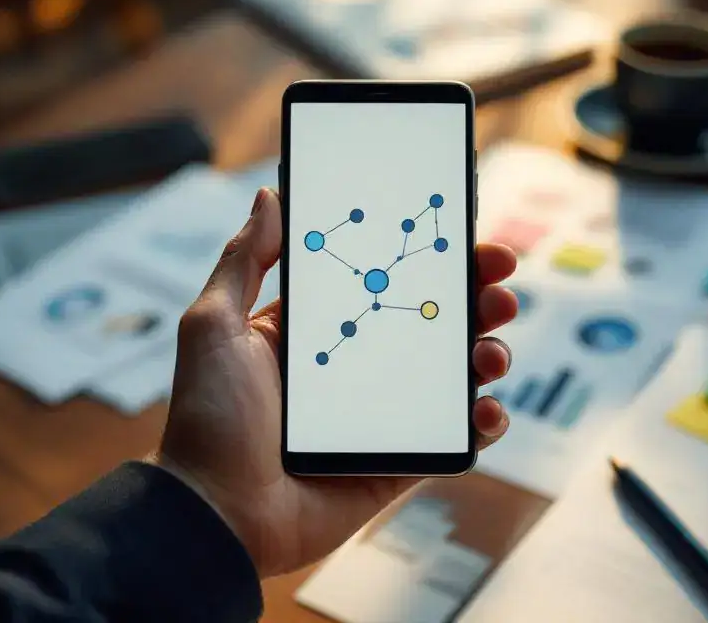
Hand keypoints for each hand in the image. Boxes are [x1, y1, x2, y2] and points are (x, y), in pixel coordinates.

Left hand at [154, 188, 517, 577]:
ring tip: (492, 350)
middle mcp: (355, 365)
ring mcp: (379, 416)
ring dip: (485, 354)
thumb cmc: (207, 416)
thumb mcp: (215, 324)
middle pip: (430, 321)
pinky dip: (482, 424)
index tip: (460, 236)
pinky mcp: (395, 463)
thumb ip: (245, 260)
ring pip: (451, 376)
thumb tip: (270, 195)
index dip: (425, 259)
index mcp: (318, 329)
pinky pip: (451, 440)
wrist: (215, 512)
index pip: (384, 278)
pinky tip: (487, 410)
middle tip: (500, 284)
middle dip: (474, 298)